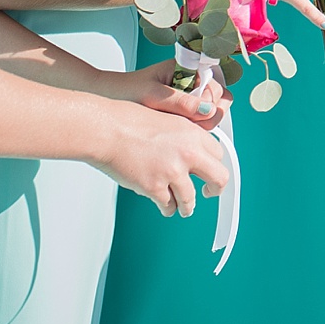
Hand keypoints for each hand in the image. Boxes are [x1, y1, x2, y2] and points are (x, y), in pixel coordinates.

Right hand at [93, 102, 229, 216]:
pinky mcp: (154, 187)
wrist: (106, 130)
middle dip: (215, 188)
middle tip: (210, 192)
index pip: (218, 153)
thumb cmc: (128, 120)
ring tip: (185, 208)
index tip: (209, 170)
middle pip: (218, 178)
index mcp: (193, 133)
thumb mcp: (167, 114)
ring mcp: (172, 172)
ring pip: (191, 199)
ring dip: (188, 206)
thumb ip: (185, 131)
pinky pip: (168, 206)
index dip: (213, 163)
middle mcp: (188, 153)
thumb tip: (196, 143)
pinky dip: (167, 208)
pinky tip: (165, 207)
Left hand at [101, 59, 227, 128]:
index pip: (217, 88)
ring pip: (208, 114)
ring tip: (172, 125)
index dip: (210, 104)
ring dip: (196, 124)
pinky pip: (196, 122)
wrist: (103, 99)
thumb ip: (181, 102)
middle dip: (205, 116)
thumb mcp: (152, 95)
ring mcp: (187, 96)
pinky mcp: (180, 110)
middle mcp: (191, 81)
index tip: (194, 114)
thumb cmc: (123, 91)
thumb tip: (207, 111)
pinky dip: (188, 129)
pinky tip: (171, 129)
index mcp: (187, 68)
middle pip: (218, 102)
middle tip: (183, 122)